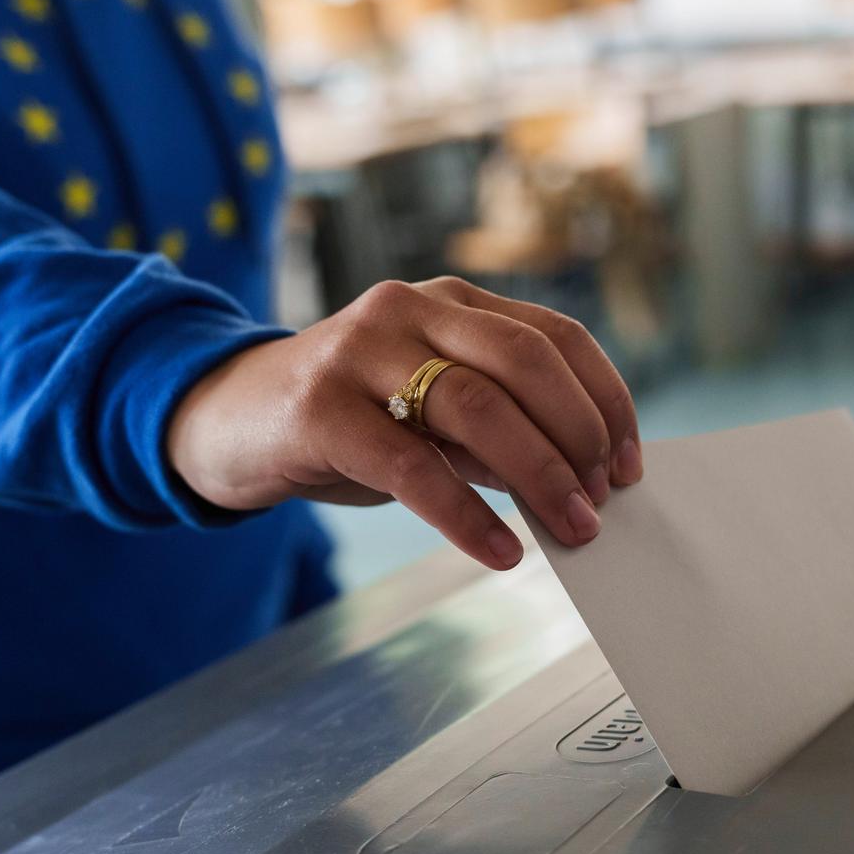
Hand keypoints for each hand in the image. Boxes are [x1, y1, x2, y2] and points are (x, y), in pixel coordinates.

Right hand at [167, 277, 642, 569]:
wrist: (223, 420)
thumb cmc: (348, 420)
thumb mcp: (429, 412)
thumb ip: (498, 431)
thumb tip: (584, 483)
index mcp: (452, 302)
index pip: (556, 336)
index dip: (605, 399)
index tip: (631, 464)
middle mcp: (412, 309)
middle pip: (527, 363)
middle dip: (580, 437)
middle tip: (603, 501)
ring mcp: (361, 351)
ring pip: (478, 407)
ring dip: (540, 475)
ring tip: (574, 528)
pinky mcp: (319, 407)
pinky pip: (413, 467)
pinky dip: (467, 516)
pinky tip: (502, 552)